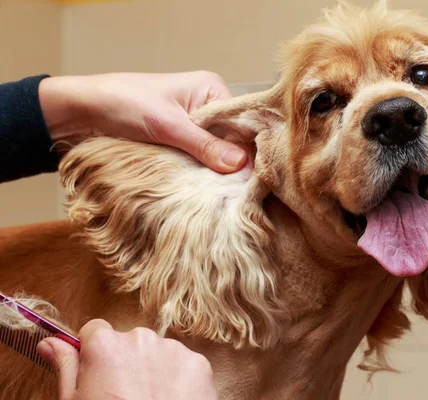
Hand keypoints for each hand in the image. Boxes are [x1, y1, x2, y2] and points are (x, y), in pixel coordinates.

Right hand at [36, 319, 217, 399]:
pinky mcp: (198, 363)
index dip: (94, 353)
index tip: (98, 373)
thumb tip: (50, 343)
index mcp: (105, 345)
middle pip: (129, 342)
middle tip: (124, 395)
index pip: (95, 331)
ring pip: (157, 352)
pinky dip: (177, 380)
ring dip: (153, 370)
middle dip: (126, 362)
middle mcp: (140, 338)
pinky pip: (182, 364)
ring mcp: (173, 349)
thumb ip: (66, 367)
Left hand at [39, 71, 246, 172]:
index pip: (243, 123)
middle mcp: (208, 107)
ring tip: (225, 194)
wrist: (81, 112)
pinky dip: (201, 174)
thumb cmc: (123, 103)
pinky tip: (206, 189)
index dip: (250, 149)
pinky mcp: (181, 143)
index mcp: (211, 90)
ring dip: (216, 171)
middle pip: (234, 140)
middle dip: (233, 163)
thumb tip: (241, 164)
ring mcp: (194, 127)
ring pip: (217, 153)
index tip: (255, 177)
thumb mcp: (167, 124)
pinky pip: (200, 161)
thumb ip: (203, 144)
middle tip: (238, 190)